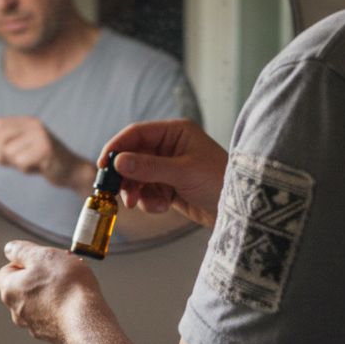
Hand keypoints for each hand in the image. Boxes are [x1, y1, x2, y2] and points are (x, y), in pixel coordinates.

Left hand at [0, 117, 95, 192]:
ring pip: (9, 152)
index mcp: (27, 122)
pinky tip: (36, 168)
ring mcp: (41, 137)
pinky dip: (25, 169)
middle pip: (1, 136)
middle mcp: (34, 125)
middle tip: (4, 163)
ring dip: (14, 164)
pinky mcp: (46, 151)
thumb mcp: (20, 151)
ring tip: (28, 164)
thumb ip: (2, 147)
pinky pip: (21, 162)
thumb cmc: (43, 162)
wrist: (71, 171)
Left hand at [0, 240, 100, 343]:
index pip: (8, 270)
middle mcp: (17, 311)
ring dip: (53, 291)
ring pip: (40, 301)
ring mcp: (34, 325)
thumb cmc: (66, 286)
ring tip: (74, 284)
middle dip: (42, 276)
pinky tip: (78, 301)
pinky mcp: (51, 335)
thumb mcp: (42, 255)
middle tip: (62, 268)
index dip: (26, 261)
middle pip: (25, 286)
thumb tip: (10, 249)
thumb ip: (21, 250)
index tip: (44, 259)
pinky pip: (54, 315)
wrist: (86, 321)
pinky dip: (62, 307)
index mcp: (10, 290)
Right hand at [100, 119, 227, 227]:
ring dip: (138, 192)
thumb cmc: (219, 182)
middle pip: (133, 157)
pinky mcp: (170, 186)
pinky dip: (151, 201)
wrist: (241, 210)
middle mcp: (170, 147)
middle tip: (118, 193)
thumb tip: (118, 161)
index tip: (103, 165)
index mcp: (175, 132)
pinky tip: (163, 206)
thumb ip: (149, 167)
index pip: (137, 134)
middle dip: (126, 176)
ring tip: (144, 204)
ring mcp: (169, 167)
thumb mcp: (183, 172)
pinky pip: (148, 191)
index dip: (117, 147)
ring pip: (138, 177)